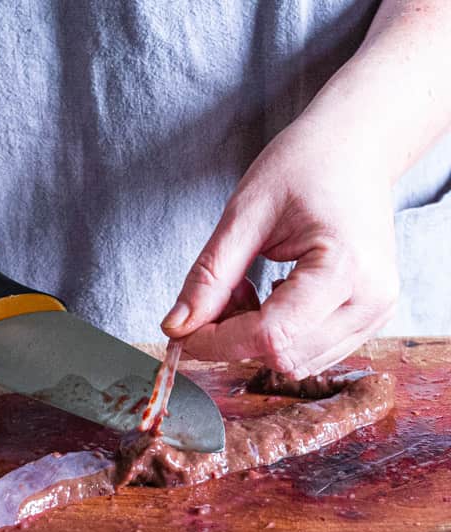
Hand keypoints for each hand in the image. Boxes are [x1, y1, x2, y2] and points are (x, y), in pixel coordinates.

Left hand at [162, 113, 398, 378]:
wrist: (356, 149)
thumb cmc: (305, 165)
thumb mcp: (245, 214)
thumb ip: (209, 276)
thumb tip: (176, 327)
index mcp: (345, 267)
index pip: (270, 336)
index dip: (217, 342)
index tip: (182, 331)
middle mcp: (371, 300)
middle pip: (283, 357)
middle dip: (235, 338)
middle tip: (222, 291)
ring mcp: (375, 312)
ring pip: (296, 362)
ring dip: (256, 339)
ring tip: (248, 288)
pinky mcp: (369, 318)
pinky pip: (311, 352)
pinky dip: (277, 337)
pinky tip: (271, 297)